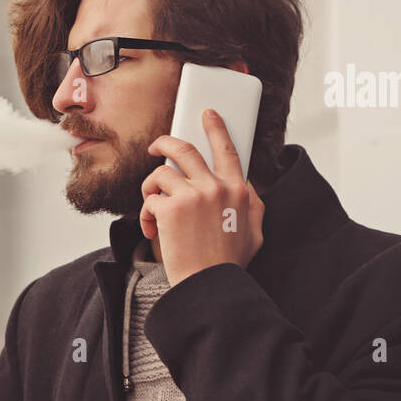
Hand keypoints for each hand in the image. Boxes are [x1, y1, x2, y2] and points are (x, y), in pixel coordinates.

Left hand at [139, 109, 264, 285]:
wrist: (209, 286)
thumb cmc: (228, 264)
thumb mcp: (254, 233)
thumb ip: (253, 206)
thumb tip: (248, 187)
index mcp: (238, 190)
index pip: (226, 149)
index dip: (215, 128)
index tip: (207, 114)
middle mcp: (216, 186)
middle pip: (184, 148)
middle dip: (165, 142)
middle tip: (156, 147)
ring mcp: (192, 195)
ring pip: (161, 173)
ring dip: (150, 188)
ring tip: (152, 206)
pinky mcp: (170, 208)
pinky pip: (149, 199)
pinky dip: (145, 214)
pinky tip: (152, 230)